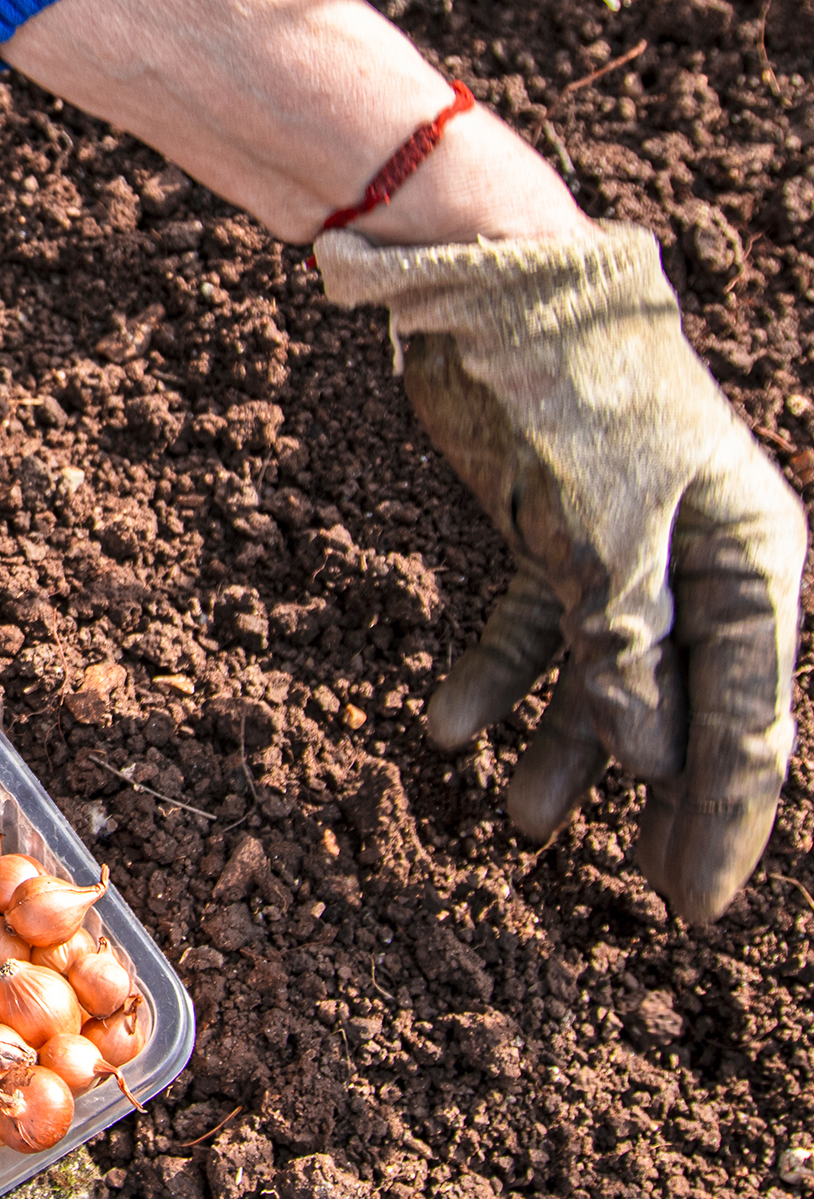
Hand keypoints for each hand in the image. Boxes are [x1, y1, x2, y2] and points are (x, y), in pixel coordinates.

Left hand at [317, 223, 806, 922]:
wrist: (500, 291)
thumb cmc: (579, 397)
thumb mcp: (606, 535)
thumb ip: (626, 649)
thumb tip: (650, 765)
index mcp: (754, 563)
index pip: (746, 722)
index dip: (723, 821)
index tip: (694, 907)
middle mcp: (701, 568)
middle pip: (685, 713)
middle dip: (659, 804)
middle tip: (639, 896)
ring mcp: (625, 555)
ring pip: (602, 682)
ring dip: (564, 751)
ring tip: (523, 822)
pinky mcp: (553, 539)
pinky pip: (530, 631)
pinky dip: (493, 682)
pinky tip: (444, 731)